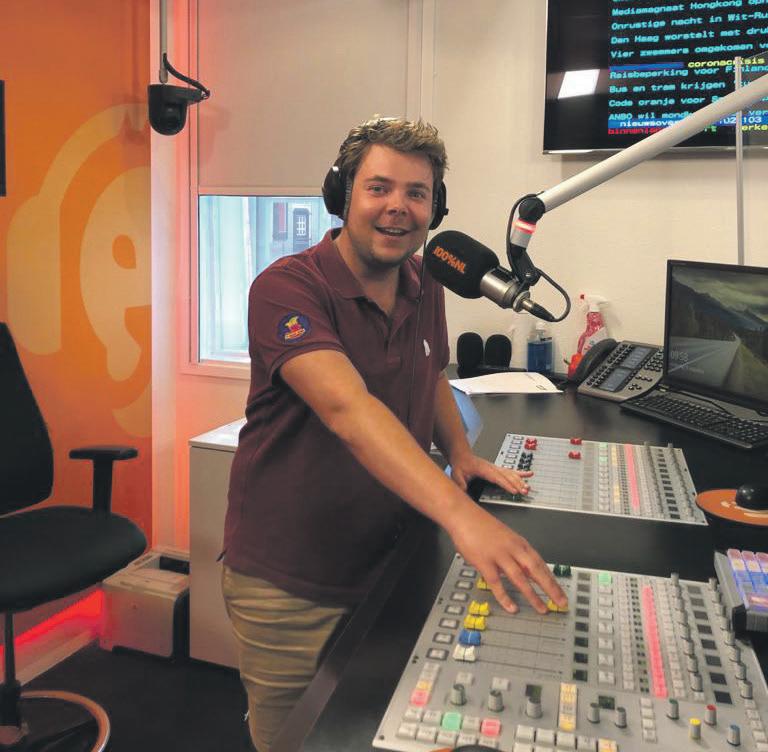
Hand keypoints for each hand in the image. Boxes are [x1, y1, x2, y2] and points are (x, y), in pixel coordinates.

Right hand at [445, 502, 567, 614]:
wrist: (463, 515)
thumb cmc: (481, 525)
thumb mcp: (505, 537)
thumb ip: (515, 554)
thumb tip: (525, 571)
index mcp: (519, 543)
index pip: (540, 563)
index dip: (552, 579)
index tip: (560, 592)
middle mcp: (512, 549)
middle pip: (536, 570)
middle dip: (551, 588)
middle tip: (561, 602)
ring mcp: (499, 555)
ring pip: (520, 578)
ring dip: (533, 595)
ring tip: (542, 609)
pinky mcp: (484, 562)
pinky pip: (496, 582)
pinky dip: (504, 596)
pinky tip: (511, 607)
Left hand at [450, 451, 531, 495]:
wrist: (462, 455)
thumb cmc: (461, 464)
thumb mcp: (457, 475)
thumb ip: (460, 484)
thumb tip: (464, 492)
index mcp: (483, 469)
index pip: (497, 478)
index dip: (506, 484)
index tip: (514, 490)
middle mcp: (492, 467)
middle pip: (506, 476)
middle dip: (516, 484)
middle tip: (524, 491)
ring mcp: (496, 467)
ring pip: (510, 473)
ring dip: (520, 480)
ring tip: (527, 487)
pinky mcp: (498, 469)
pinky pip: (511, 470)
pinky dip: (520, 473)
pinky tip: (529, 474)